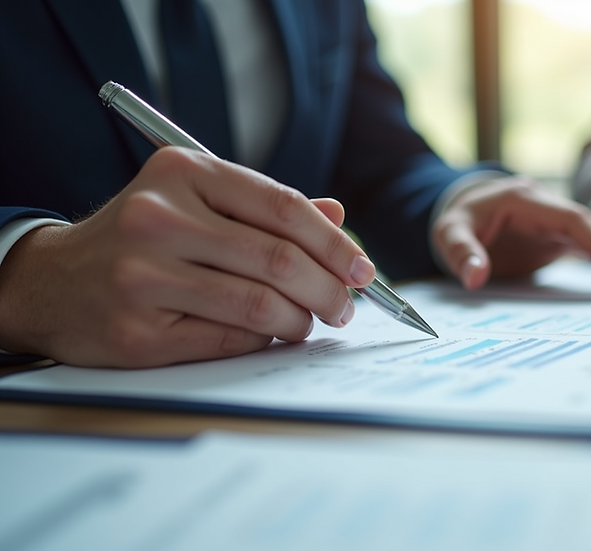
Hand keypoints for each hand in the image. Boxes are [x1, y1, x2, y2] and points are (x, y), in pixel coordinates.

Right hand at [0, 147, 373, 367]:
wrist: (52, 281)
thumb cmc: (141, 237)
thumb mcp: (196, 201)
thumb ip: (265, 208)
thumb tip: (338, 217)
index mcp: (183, 173)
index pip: (283, 207)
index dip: (334, 242)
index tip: (362, 268)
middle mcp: (159, 218)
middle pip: (279, 260)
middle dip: (329, 289)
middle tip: (345, 306)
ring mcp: (144, 276)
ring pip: (260, 305)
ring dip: (301, 320)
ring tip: (309, 322)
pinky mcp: (139, 330)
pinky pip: (231, 338)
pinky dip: (264, 339)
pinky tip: (269, 334)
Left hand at [431, 175, 590, 291]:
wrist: (458, 206)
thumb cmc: (455, 220)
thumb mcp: (447, 234)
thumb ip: (460, 252)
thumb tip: (475, 277)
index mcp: (527, 199)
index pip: (576, 221)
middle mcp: (548, 205)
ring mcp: (555, 219)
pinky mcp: (556, 234)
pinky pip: (590, 243)